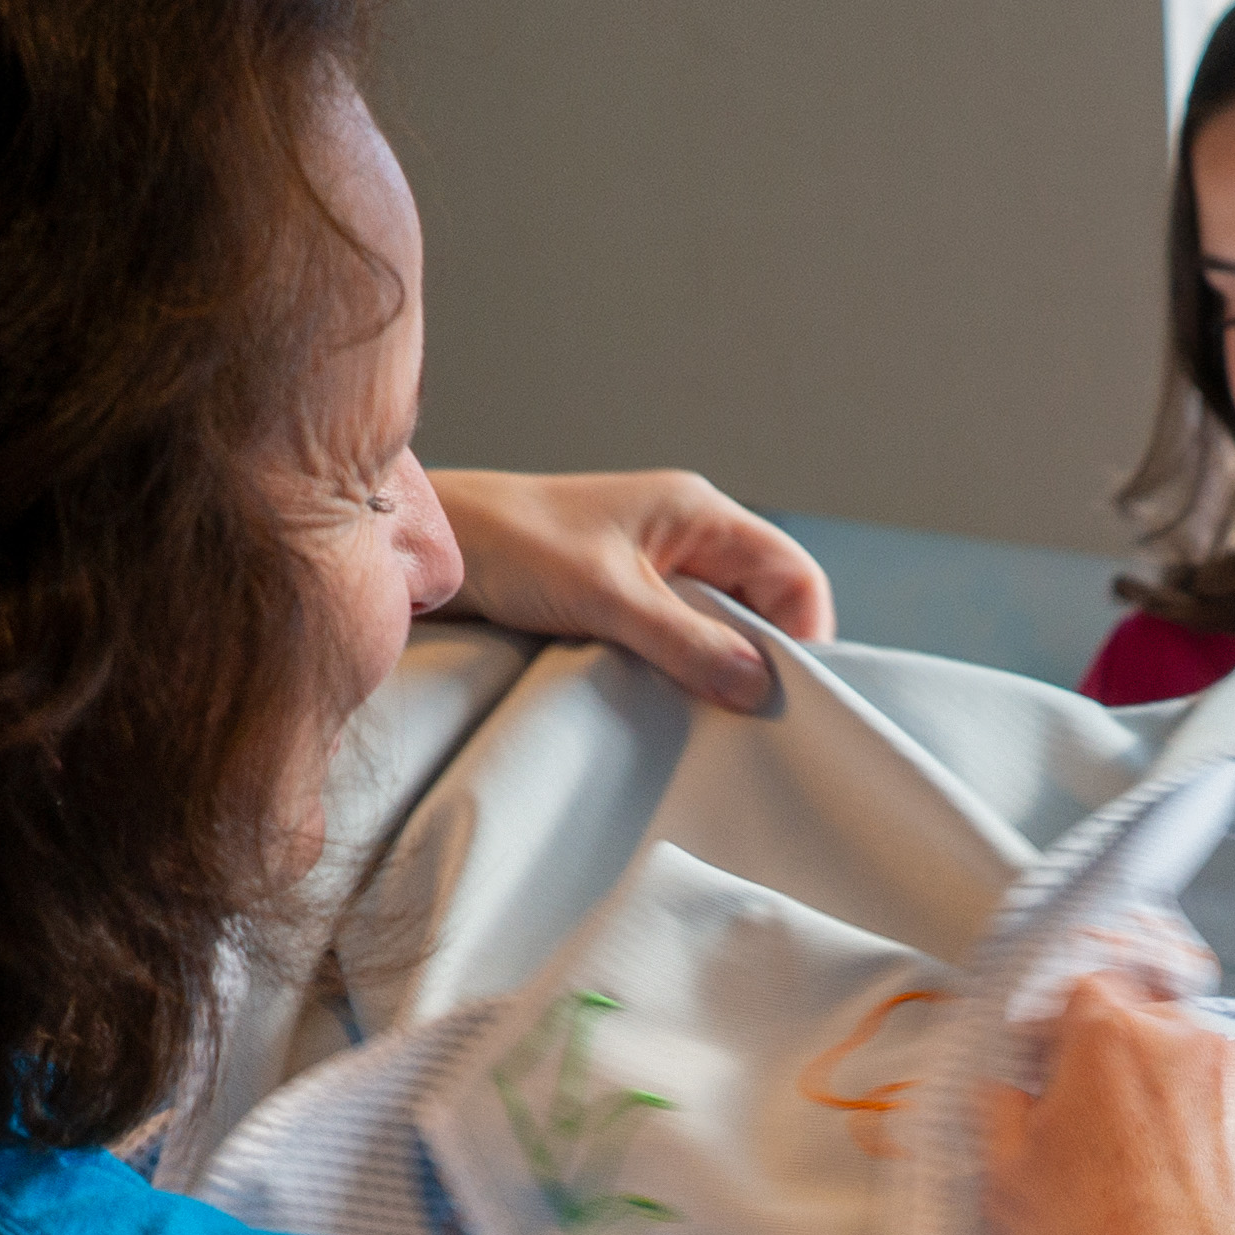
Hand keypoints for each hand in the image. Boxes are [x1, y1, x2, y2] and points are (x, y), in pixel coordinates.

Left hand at [429, 469, 833, 710]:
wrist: (430, 547)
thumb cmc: (511, 547)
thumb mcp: (606, 598)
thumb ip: (685, 641)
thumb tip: (758, 688)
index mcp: (698, 512)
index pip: (793, 575)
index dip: (804, 636)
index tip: (788, 700)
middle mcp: (686, 533)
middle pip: (764, 604)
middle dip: (765, 660)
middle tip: (752, 722)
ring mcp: (654, 566)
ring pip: (721, 626)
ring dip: (718, 670)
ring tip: (710, 719)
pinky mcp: (622, 597)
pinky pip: (678, 638)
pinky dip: (682, 671)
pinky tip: (669, 705)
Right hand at [978, 977, 1234, 1234]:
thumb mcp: (999, 1183)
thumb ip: (999, 1110)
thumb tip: (1010, 1089)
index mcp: (1110, 1036)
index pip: (1085, 991)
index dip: (1064, 1035)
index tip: (1053, 1076)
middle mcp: (1196, 1044)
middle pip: (1159, 1028)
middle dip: (1131, 1072)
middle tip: (1104, 1145)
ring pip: (1229, 1069)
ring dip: (1202, 1103)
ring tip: (1172, 1182)